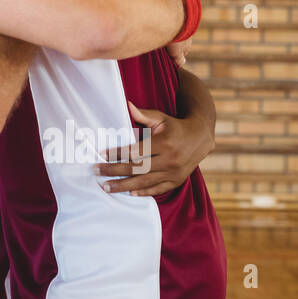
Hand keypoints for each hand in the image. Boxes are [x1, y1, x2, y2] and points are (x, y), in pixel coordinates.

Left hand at [95, 101, 213, 196]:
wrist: (200, 138)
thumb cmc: (175, 126)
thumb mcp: (161, 118)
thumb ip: (143, 115)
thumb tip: (127, 105)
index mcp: (165, 143)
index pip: (136, 151)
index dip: (118, 153)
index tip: (102, 155)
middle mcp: (170, 160)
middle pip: (137, 168)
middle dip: (115, 171)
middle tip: (97, 172)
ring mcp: (174, 173)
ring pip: (145, 182)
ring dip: (124, 185)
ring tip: (107, 187)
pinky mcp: (177, 181)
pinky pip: (158, 189)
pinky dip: (144, 192)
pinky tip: (129, 193)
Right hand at [163, 0, 192, 66]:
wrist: (173, 9)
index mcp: (191, 8)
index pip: (189, 11)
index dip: (184, 13)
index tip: (182, 16)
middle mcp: (190, 24)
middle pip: (189, 29)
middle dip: (185, 32)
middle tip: (178, 34)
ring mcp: (185, 38)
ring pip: (186, 45)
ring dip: (182, 47)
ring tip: (180, 51)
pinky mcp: (178, 50)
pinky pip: (179, 57)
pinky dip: (179, 59)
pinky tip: (180, 62)